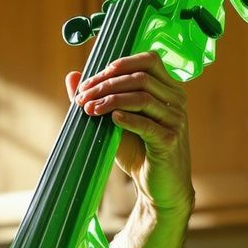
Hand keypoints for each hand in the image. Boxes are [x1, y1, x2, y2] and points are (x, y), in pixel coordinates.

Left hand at [65, 51, 194, 215]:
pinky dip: (126, 118)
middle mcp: (175, 100)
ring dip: (111, 100)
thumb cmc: (139, 152)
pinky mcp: (170, 140)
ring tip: (89, 109)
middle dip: (107, 84)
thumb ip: (97, 98)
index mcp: (167, 90)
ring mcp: (175, 120)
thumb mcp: (115, 122)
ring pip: (142, 97)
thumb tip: (72, 75)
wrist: (159, 187)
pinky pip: (146, 124)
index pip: (149, 60)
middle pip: (141, 77)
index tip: (92, 79)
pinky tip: (111, 119)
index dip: (120, 64)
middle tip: (82, 97)